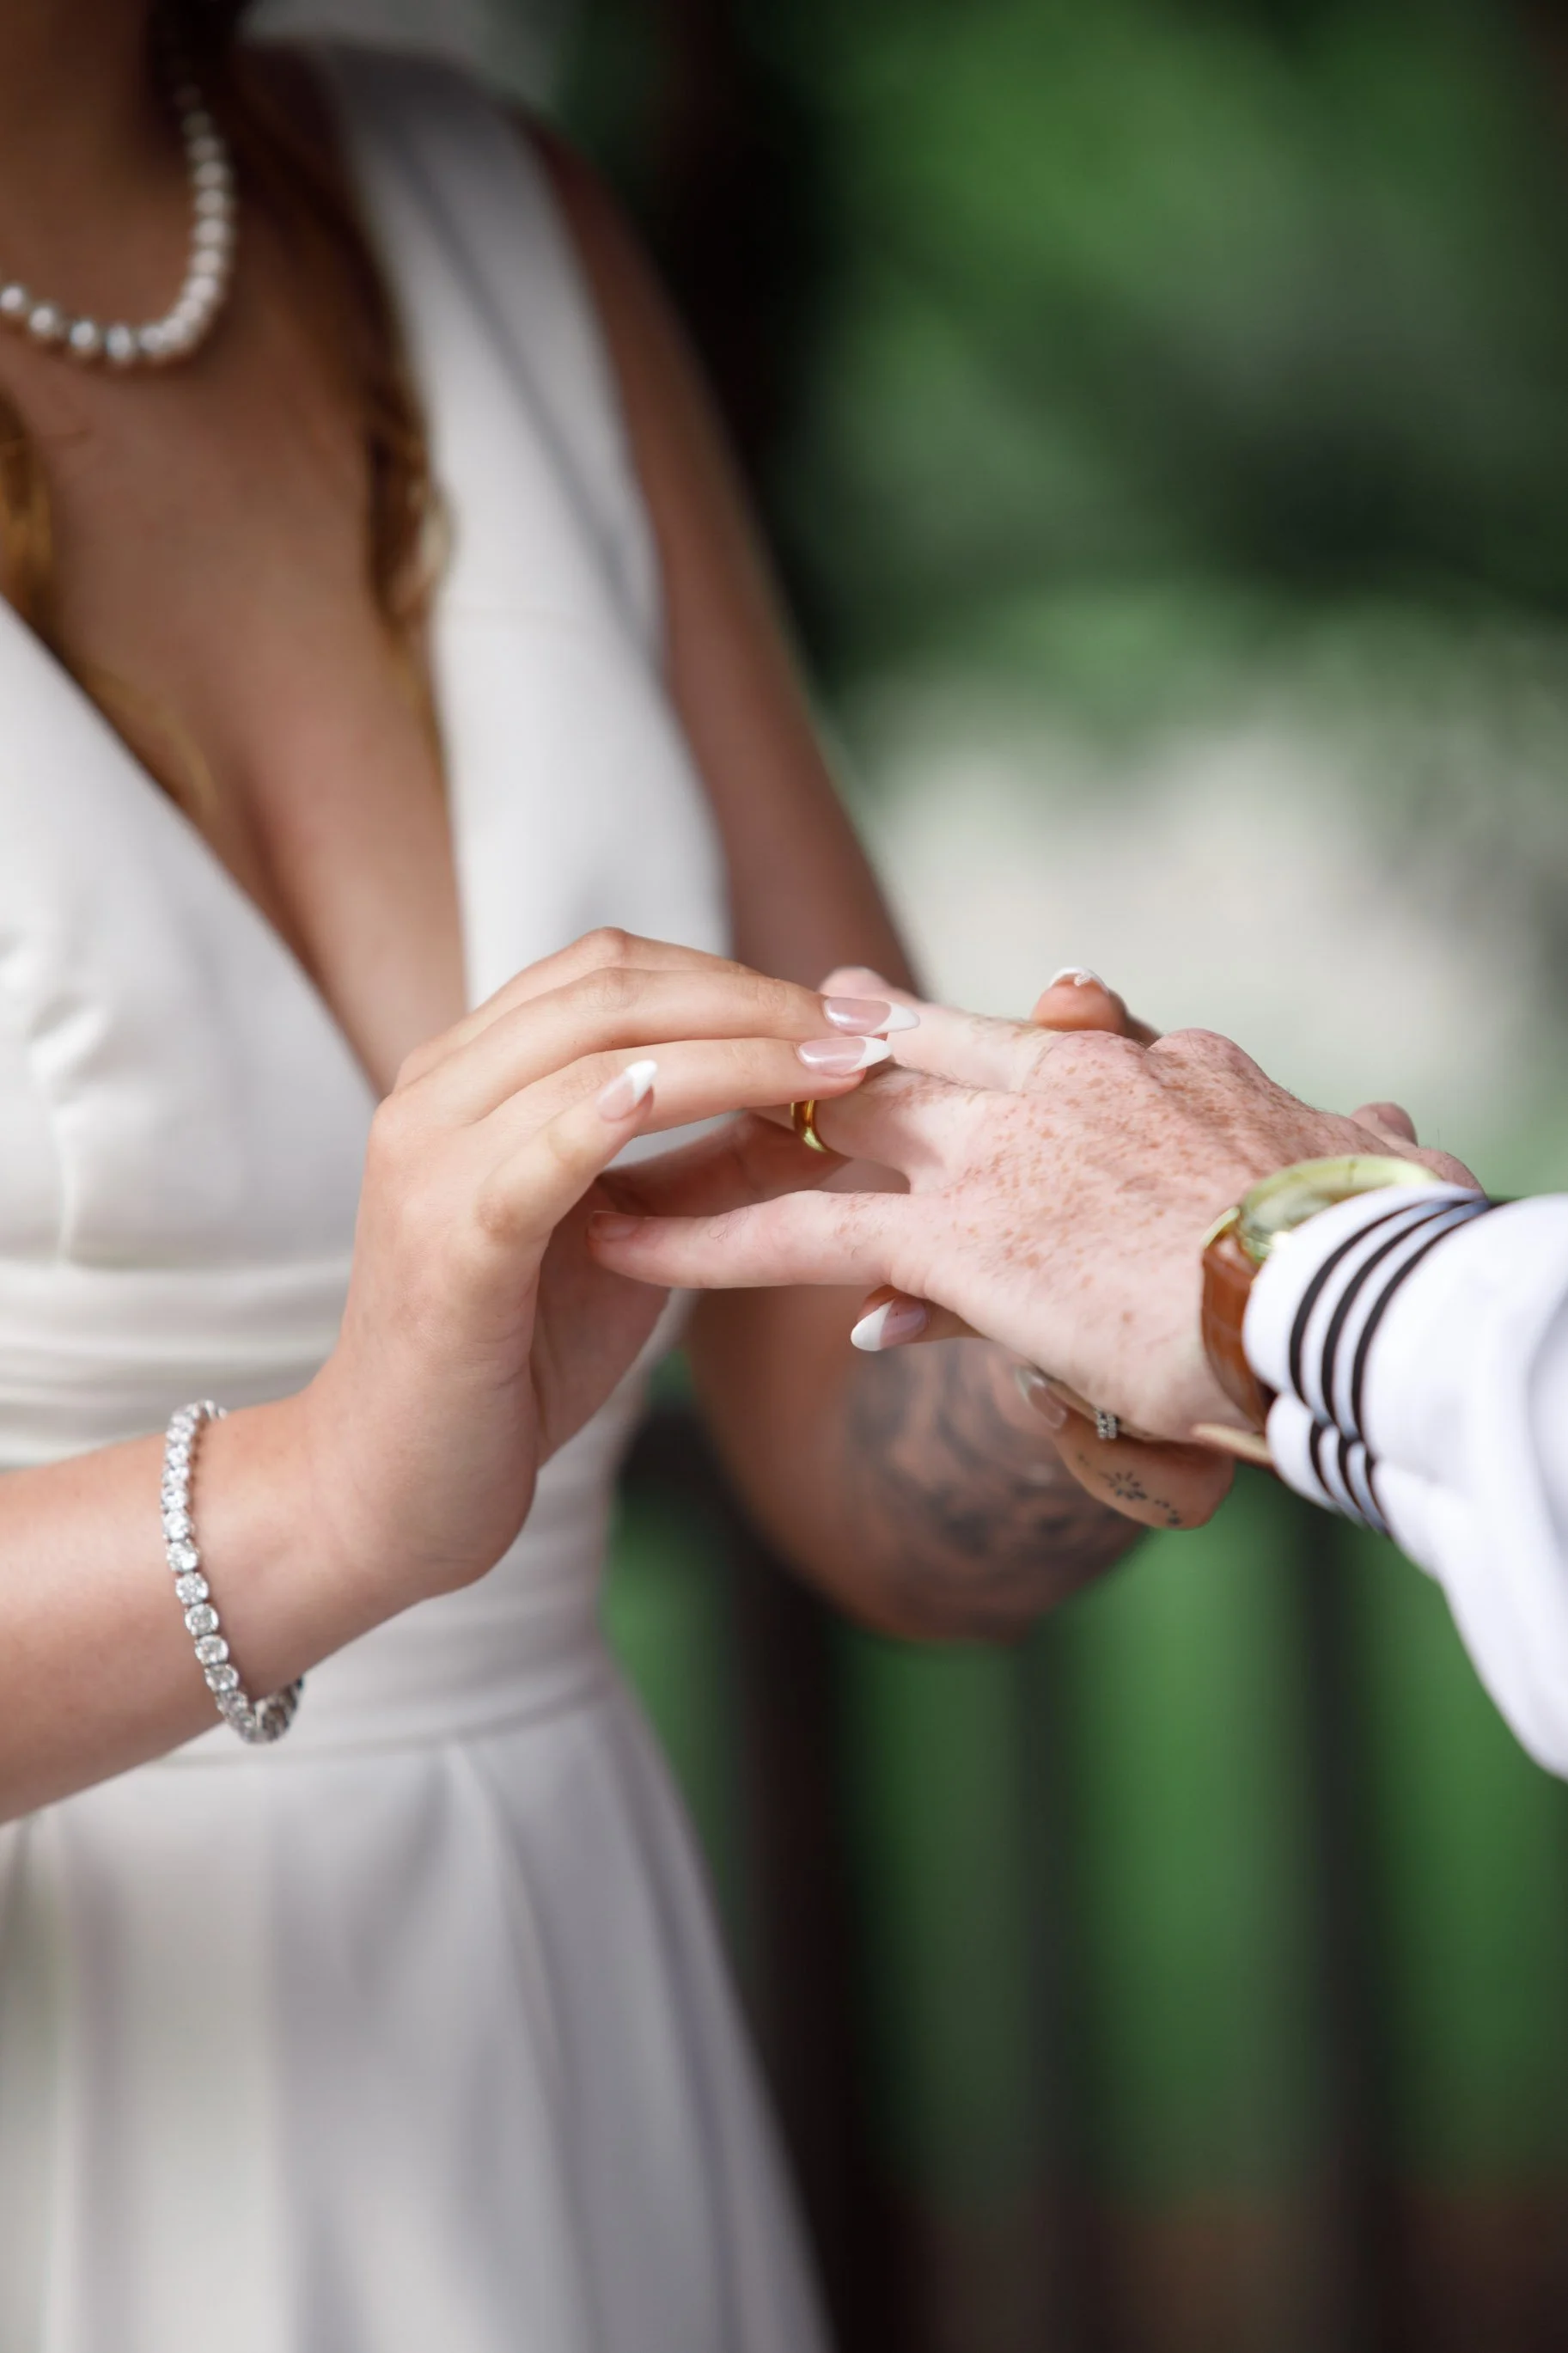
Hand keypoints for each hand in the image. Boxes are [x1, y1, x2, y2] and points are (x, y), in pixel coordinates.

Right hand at [294, 930, 903, 1613]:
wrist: (397, 1487)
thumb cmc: (514, 1361)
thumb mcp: (629, 1240)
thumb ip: (705, 1166)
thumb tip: (821, 1104)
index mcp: (467, 1075)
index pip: (608, 972)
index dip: (734, 976)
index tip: (846, 1010)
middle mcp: (434, 1093)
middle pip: (609, 988)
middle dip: (754, 1000)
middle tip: (868, 1030)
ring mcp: (430, 1160)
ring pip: (594, 1056)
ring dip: (736, 1053)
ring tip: (841, 1071)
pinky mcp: (449, 1242)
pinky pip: (542, 1154)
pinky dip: (617, 1112)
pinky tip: (689, 1092)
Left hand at [587, 998, 1474, 1451]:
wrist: (1357, 1287)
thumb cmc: (1372, 1242)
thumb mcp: (1341, 1163)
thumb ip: (1318, 1134)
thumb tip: (1375, 1115)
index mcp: (1144, 1069)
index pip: (1016, 1049)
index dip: (936, 1046)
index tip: (877, 1030)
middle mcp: (1054, 1086)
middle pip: (898, 1055)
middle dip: (805, 1052)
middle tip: (727, 1036)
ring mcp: (1000, 1152)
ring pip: (824, 1123)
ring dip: (724, 1128)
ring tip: (629, 1130)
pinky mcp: (960, 1237)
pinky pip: (800, 1229)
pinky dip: (707, 1236)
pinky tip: (627, 1241)